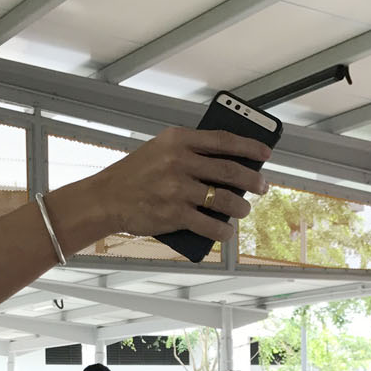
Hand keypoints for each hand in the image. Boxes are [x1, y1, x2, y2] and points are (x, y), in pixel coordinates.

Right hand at [90, 127, 270, 241]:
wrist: (106, 198)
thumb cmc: (135, 174)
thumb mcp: (160, 150)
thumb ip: (190, 153)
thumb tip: (228, 168)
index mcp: (178, 140)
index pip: (223, 140)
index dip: (249, 146)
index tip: (265, 153)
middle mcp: (179, 162)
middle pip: (230, 170)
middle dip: (252, 180)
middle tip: (262, 187)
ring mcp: (178, 189)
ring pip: (224, 199)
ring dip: (241, 207)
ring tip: (244, 210)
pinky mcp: (174, 214)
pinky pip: (210, 225)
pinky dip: (223, 231)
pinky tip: (227, 231)